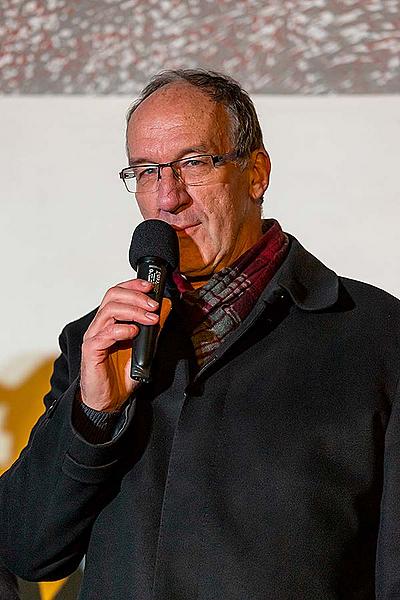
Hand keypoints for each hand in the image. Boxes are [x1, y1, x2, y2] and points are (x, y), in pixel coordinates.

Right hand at [80, 279, 159, 411]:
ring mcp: (94, 337)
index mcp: (110, 321)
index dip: (133, 286)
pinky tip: (133, 333)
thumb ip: (152, 330)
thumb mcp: (143, 348)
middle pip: (112, 296)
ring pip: (109, 311)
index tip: (150, 286)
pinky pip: (104, 335)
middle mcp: (100, 325)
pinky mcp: (91, 351)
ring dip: (133, 311)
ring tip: (149, 320)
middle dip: (136, 296)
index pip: (117, 293)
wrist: (108, 400)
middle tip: (153, 306)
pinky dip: (121, 330)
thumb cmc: (120, 375)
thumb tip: (165, 310)